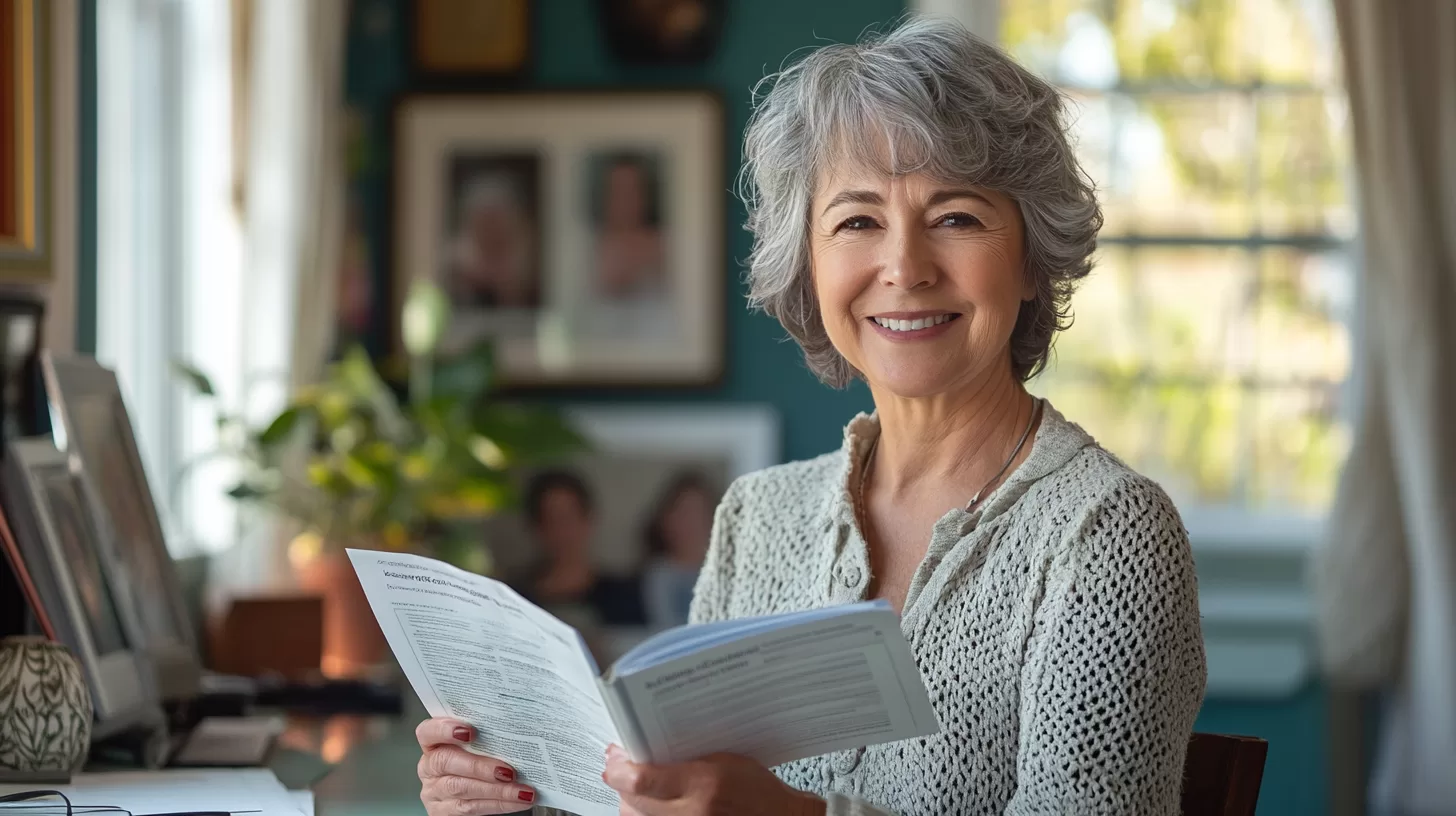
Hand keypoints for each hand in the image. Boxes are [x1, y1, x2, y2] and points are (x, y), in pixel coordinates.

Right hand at [415, 717, 537, 814]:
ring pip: (462, 788)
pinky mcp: (444, 813)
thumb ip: (485, 740)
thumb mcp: (478, 748)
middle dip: (480, 766)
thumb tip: (514, 732)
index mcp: (433, 745)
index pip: (427, 732)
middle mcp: (430, 768)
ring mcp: (435, 792)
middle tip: (508, 771)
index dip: (444, 730)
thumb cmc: (478, 764)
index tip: (470, 731)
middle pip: (446, 762)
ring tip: (522, 790)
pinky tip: (518, 800)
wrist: (477, 795)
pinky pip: (472, 808)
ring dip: (497, 790)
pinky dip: (499, 804)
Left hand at [602, 743, 825, 815]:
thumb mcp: (725, 759)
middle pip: (631, 800)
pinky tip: (649, 804)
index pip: (642, 780)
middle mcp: (692, 814)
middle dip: (621, 781)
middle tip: (621, 764)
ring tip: (637, 784)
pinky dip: (643, 814)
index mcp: (704, 786)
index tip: (615, 756)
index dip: (620, 768)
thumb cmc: (759, 791)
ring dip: (629, 800)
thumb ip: (686, 756)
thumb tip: (647, 749)